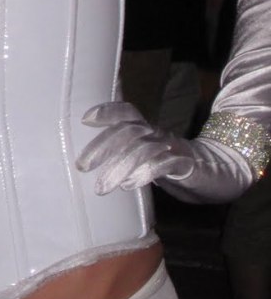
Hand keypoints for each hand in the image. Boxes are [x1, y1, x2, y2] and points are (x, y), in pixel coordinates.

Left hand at [76, 100, 254, 203]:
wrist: (216, 173)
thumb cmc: (171, 164)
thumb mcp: (146, 155)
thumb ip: (125, 151)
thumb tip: (89, 156)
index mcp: (147, 129)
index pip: (126, 112)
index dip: (107, 111)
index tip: (85, 119)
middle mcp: (158, 134)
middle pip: (128, 131)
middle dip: (102, 147)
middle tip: (82, 166)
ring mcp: (172, 148)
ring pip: (143, 150)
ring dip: (119, 167)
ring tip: (102, 187)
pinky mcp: (186, 165)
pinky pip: (164, 165)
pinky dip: (144, 173)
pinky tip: (130, 185)